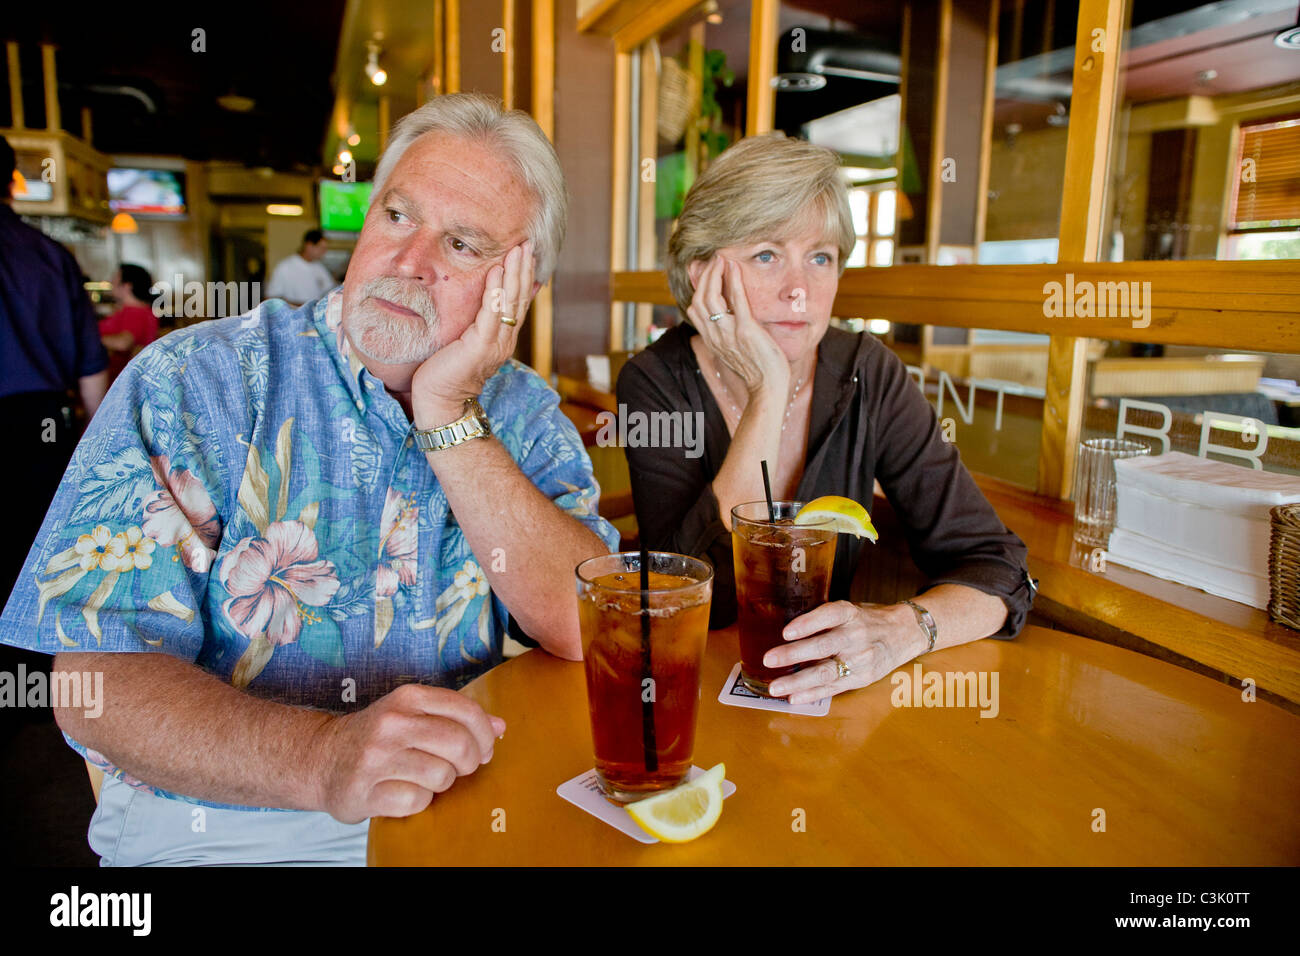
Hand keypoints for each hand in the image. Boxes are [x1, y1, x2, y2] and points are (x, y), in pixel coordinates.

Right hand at [314, 683, 506, 822]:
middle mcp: (391, 723)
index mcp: (408, 698)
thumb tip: (500, 727)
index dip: (485, 734)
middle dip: (470, 761)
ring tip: (425, 777)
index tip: (485, 747)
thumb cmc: (379, 736)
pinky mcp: (365, 791)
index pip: (466, 711)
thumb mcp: (413, 713)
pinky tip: (404, 791)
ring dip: (442, 783)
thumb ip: (456, 716)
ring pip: (442, 775)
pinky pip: (417, 801)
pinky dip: (419, 801)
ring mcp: (376, 758)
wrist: (322, 759)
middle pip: (459, 744)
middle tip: (461, 767)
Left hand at [411, 240, 535, 427]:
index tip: (526, 253)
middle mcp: (504, 340)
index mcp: (501, 338)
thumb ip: (473, 324)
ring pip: (510, 301)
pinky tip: (497, 270)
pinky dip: (495, 289)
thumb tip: (473, 304)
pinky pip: (491, 312)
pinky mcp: (481, 345)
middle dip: (524, 268)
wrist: (441, 401)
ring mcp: (496, 343)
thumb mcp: (463, 342)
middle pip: (519, 298)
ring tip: (519, 249)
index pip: (516, 302)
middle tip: (527, 243)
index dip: (523, 277)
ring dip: (515, 272)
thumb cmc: (445, 373)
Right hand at [687, 255, 788, 397]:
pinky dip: (733, 280)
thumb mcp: (735, 350)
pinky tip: (734, 267)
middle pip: (699, 299)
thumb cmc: (757, 369)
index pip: (694, 308)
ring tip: (722, 259)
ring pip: (711, 297)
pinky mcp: (746, 331)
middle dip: (704, 275)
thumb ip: (728, 334)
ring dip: (715, 273)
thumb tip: (730, 316)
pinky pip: (736, 301)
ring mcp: (729, 333)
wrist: (768, 388)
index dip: (696, 287)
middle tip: (714, 259)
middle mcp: (716, 335)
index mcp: (711, 339)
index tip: (704, 272)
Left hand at [764, 601, 927, 704]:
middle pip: (823, 646)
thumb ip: (823, 619)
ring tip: (776, 687)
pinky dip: (812, 694)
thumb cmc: (867, 620)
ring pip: (826, 672)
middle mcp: (856, 635)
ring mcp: (860, 659)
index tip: (786, 631)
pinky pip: (834, 688)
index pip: (828, 616)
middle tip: (769, 659)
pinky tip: (794, 698)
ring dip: (797, 681)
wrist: (904, 633)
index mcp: (850, 614)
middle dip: (794, 654)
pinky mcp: (862, 678)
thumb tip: (785, 632)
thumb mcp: (850, 610)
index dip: (807, 623)